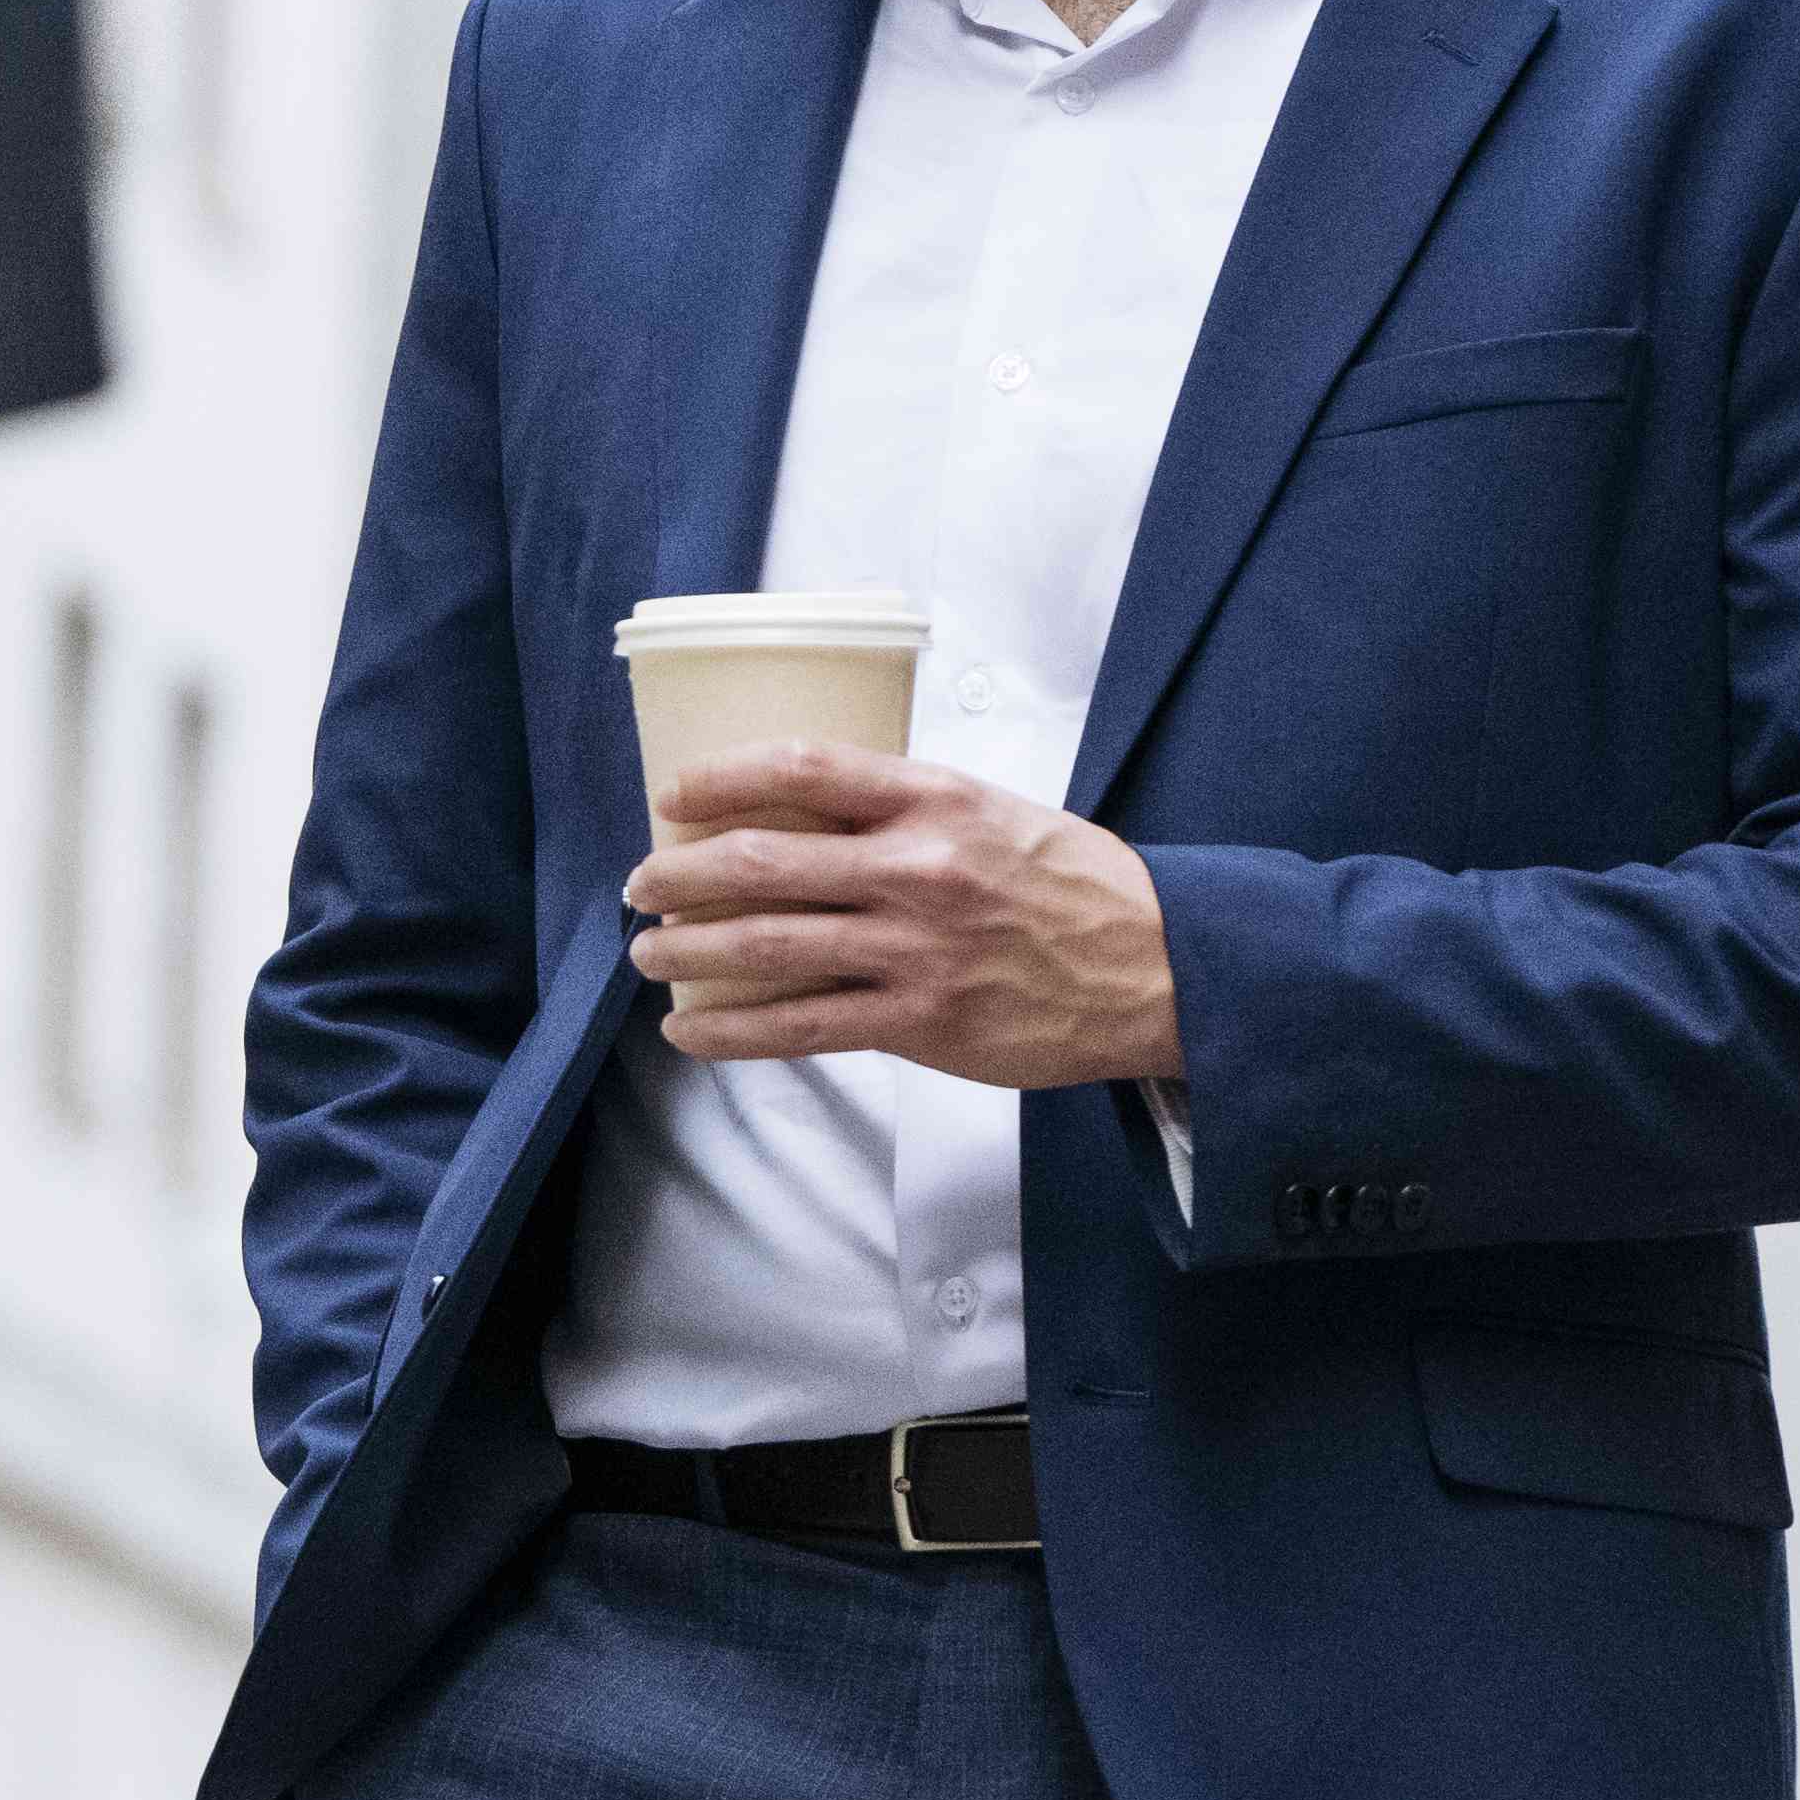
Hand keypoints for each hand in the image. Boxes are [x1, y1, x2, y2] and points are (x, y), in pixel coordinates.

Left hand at [622, 749, 1184, 1087]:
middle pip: (764, 862)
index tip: (673, 792)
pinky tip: (692, 1030)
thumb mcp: (991, 812)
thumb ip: (904, 811)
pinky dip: (734, 1030)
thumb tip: (802, 816)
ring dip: (689, 951)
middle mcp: (918, 869)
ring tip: (648, 954)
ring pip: (769, 947)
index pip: (805, 768)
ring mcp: (917, 950)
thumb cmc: (1071, 884)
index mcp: (935, 801)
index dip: (723, 777)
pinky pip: (803, 1027)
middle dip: (679, 874)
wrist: (1159, 968)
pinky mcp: (922, 1023)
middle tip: (640, 884)